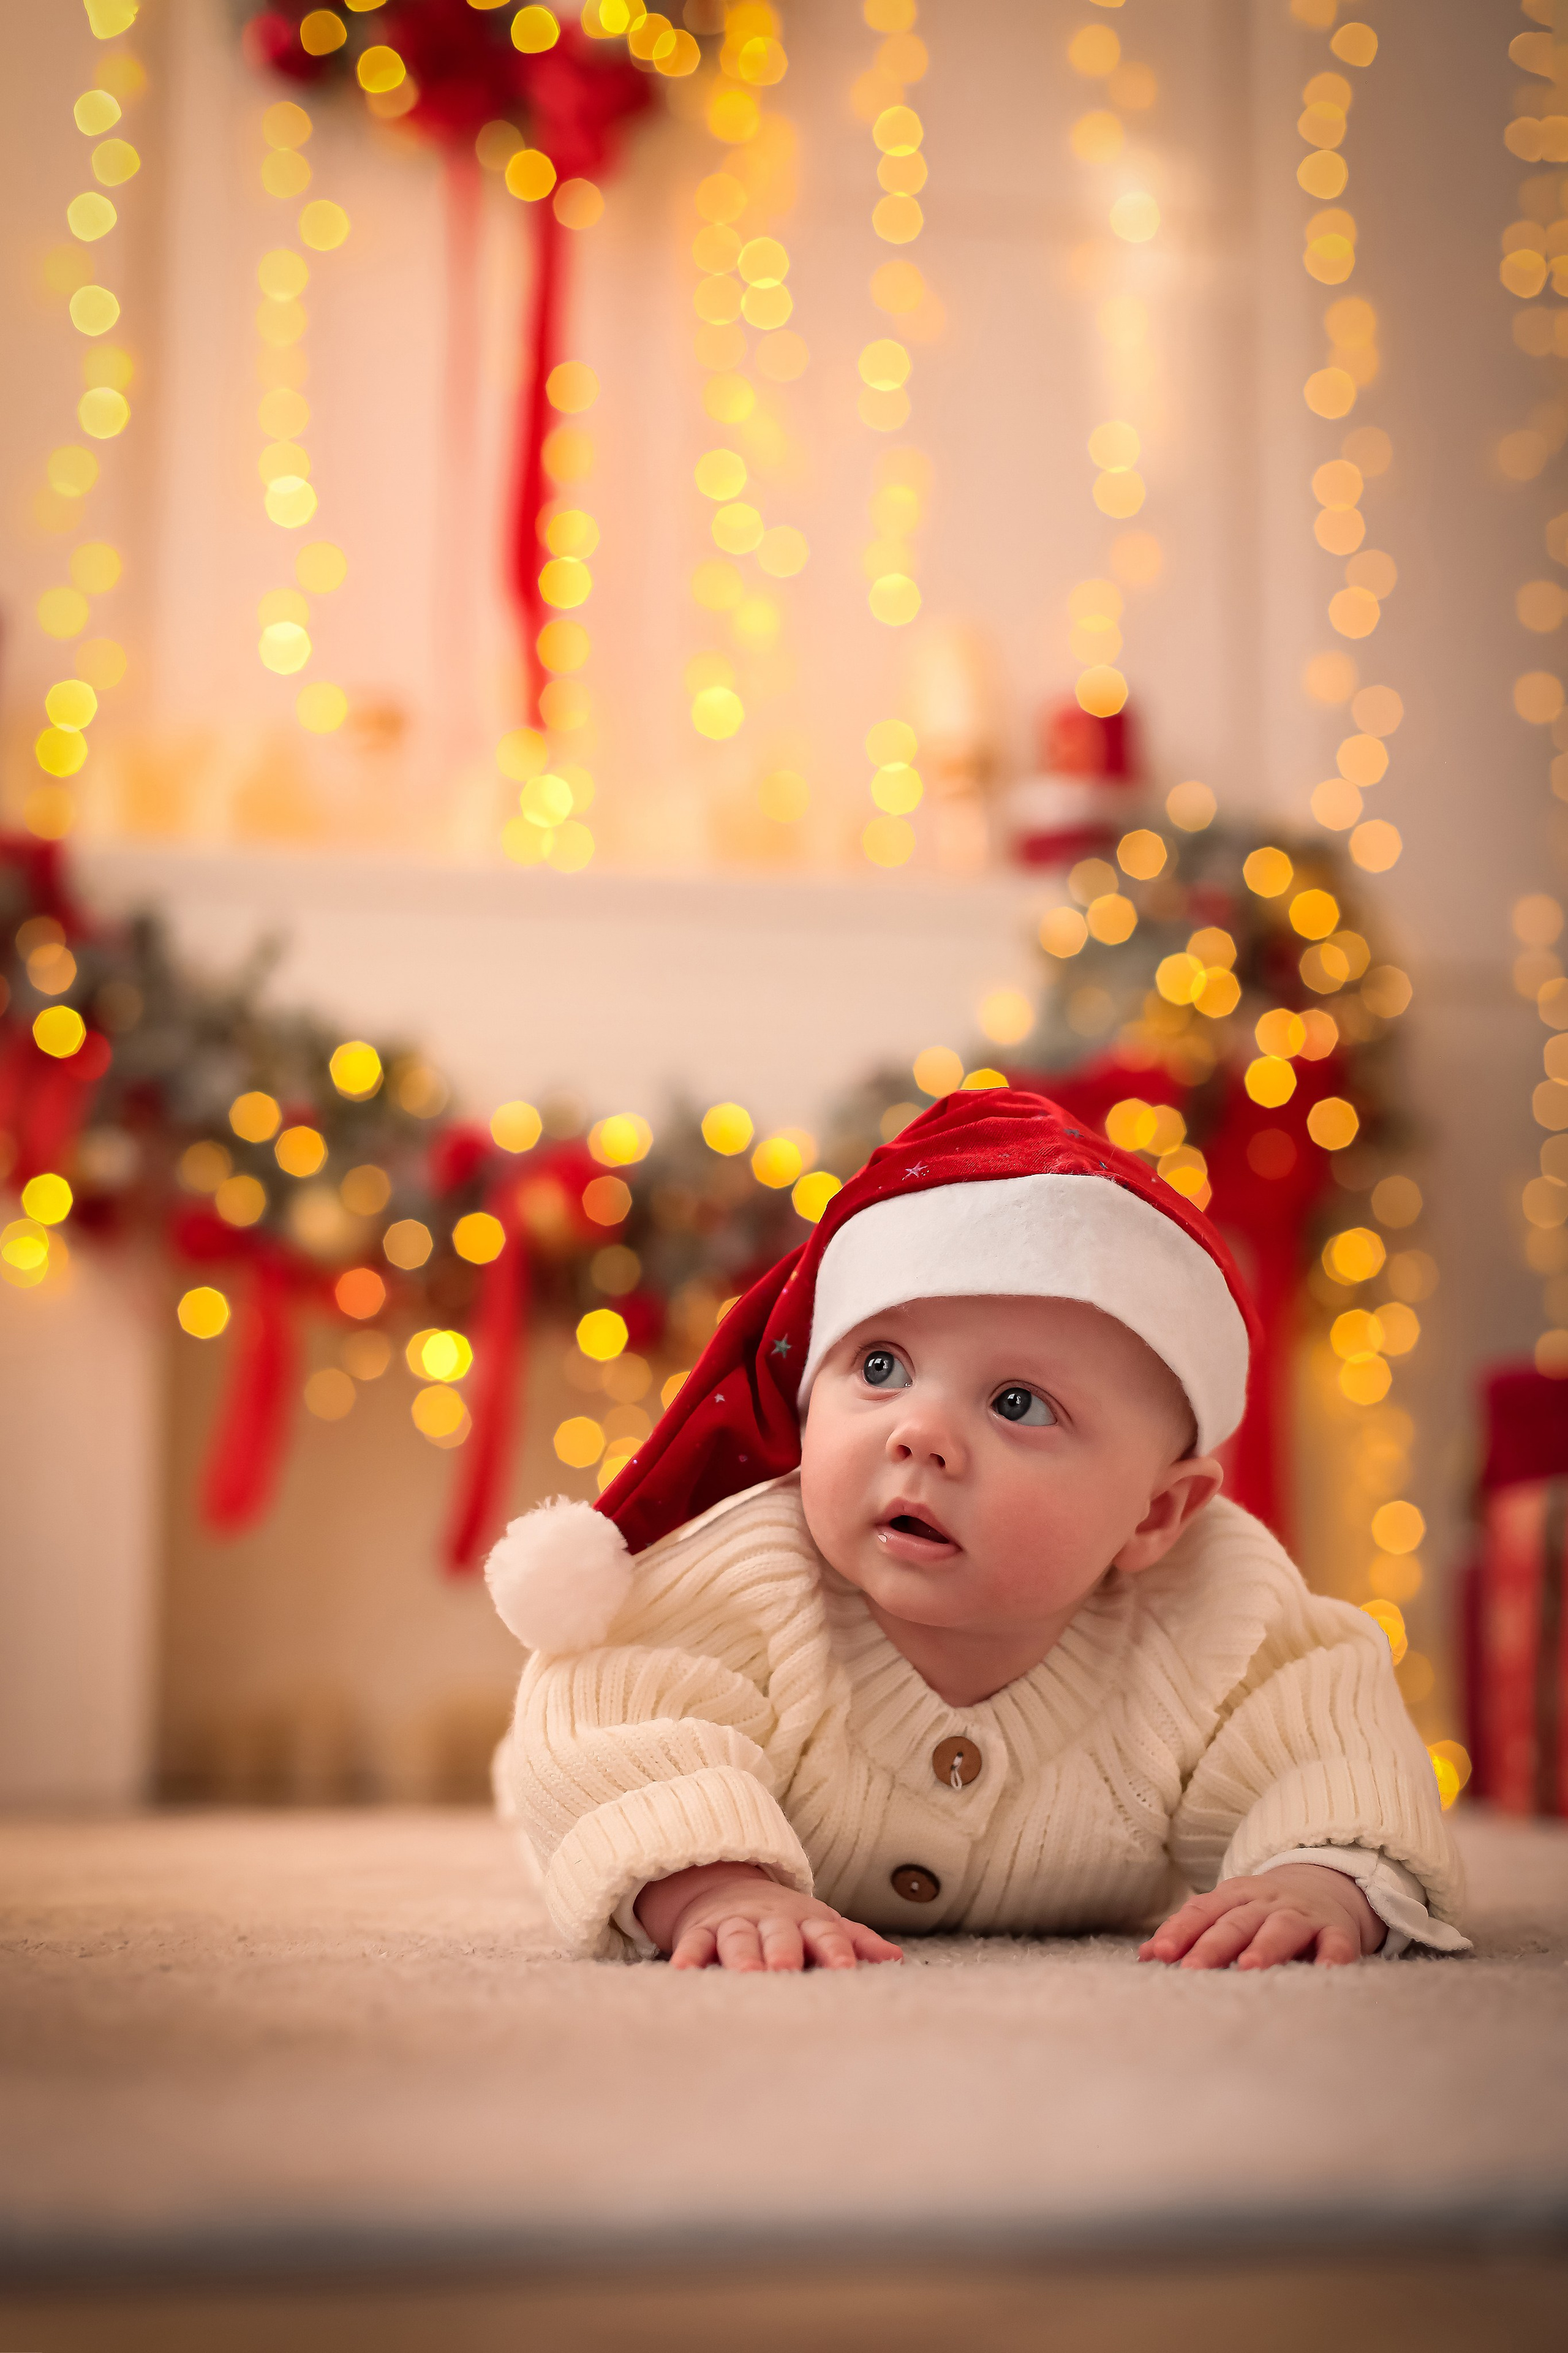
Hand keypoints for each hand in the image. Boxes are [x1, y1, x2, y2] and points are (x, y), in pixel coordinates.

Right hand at [634, 1861, 903, 1972]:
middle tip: (786, 1970)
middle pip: (779, 1934)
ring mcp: (735, 1924)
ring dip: (741, 1955)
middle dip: (784, 1952)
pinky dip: (688, 1955)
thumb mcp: (822, 1924)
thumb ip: (855, 1941)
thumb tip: (896, 1959)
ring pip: (738, 1937)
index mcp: (806, 1920)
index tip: (846, 1971)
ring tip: (744, 1975)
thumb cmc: (788, 1922)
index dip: (835, 1950)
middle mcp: (771, 1921)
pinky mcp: (701, 1931)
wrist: (730, 1890)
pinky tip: (684, 1971)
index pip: (825, 1933)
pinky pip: (695, 1942)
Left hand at [1138, 1863, 1385, 1971]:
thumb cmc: (1264, 1910)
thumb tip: (1145, 1956)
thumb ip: (1191, 1931)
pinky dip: (1333, 1955)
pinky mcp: (1338, 1930)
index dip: (1180, 1932)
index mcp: (1235, 1897)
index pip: (1203, 1911)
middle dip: (1213, 1945)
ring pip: (1282, 1928)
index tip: (1158, 1955)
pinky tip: (1326, 1970)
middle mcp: (1267, 1902)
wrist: (1326, 1884)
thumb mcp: (1228, 1911)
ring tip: (1249, 1967)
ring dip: (1265, 1946)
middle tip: (1192, 1968)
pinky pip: (1337, 1942)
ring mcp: (1303, 1915)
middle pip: (1237, 1921)